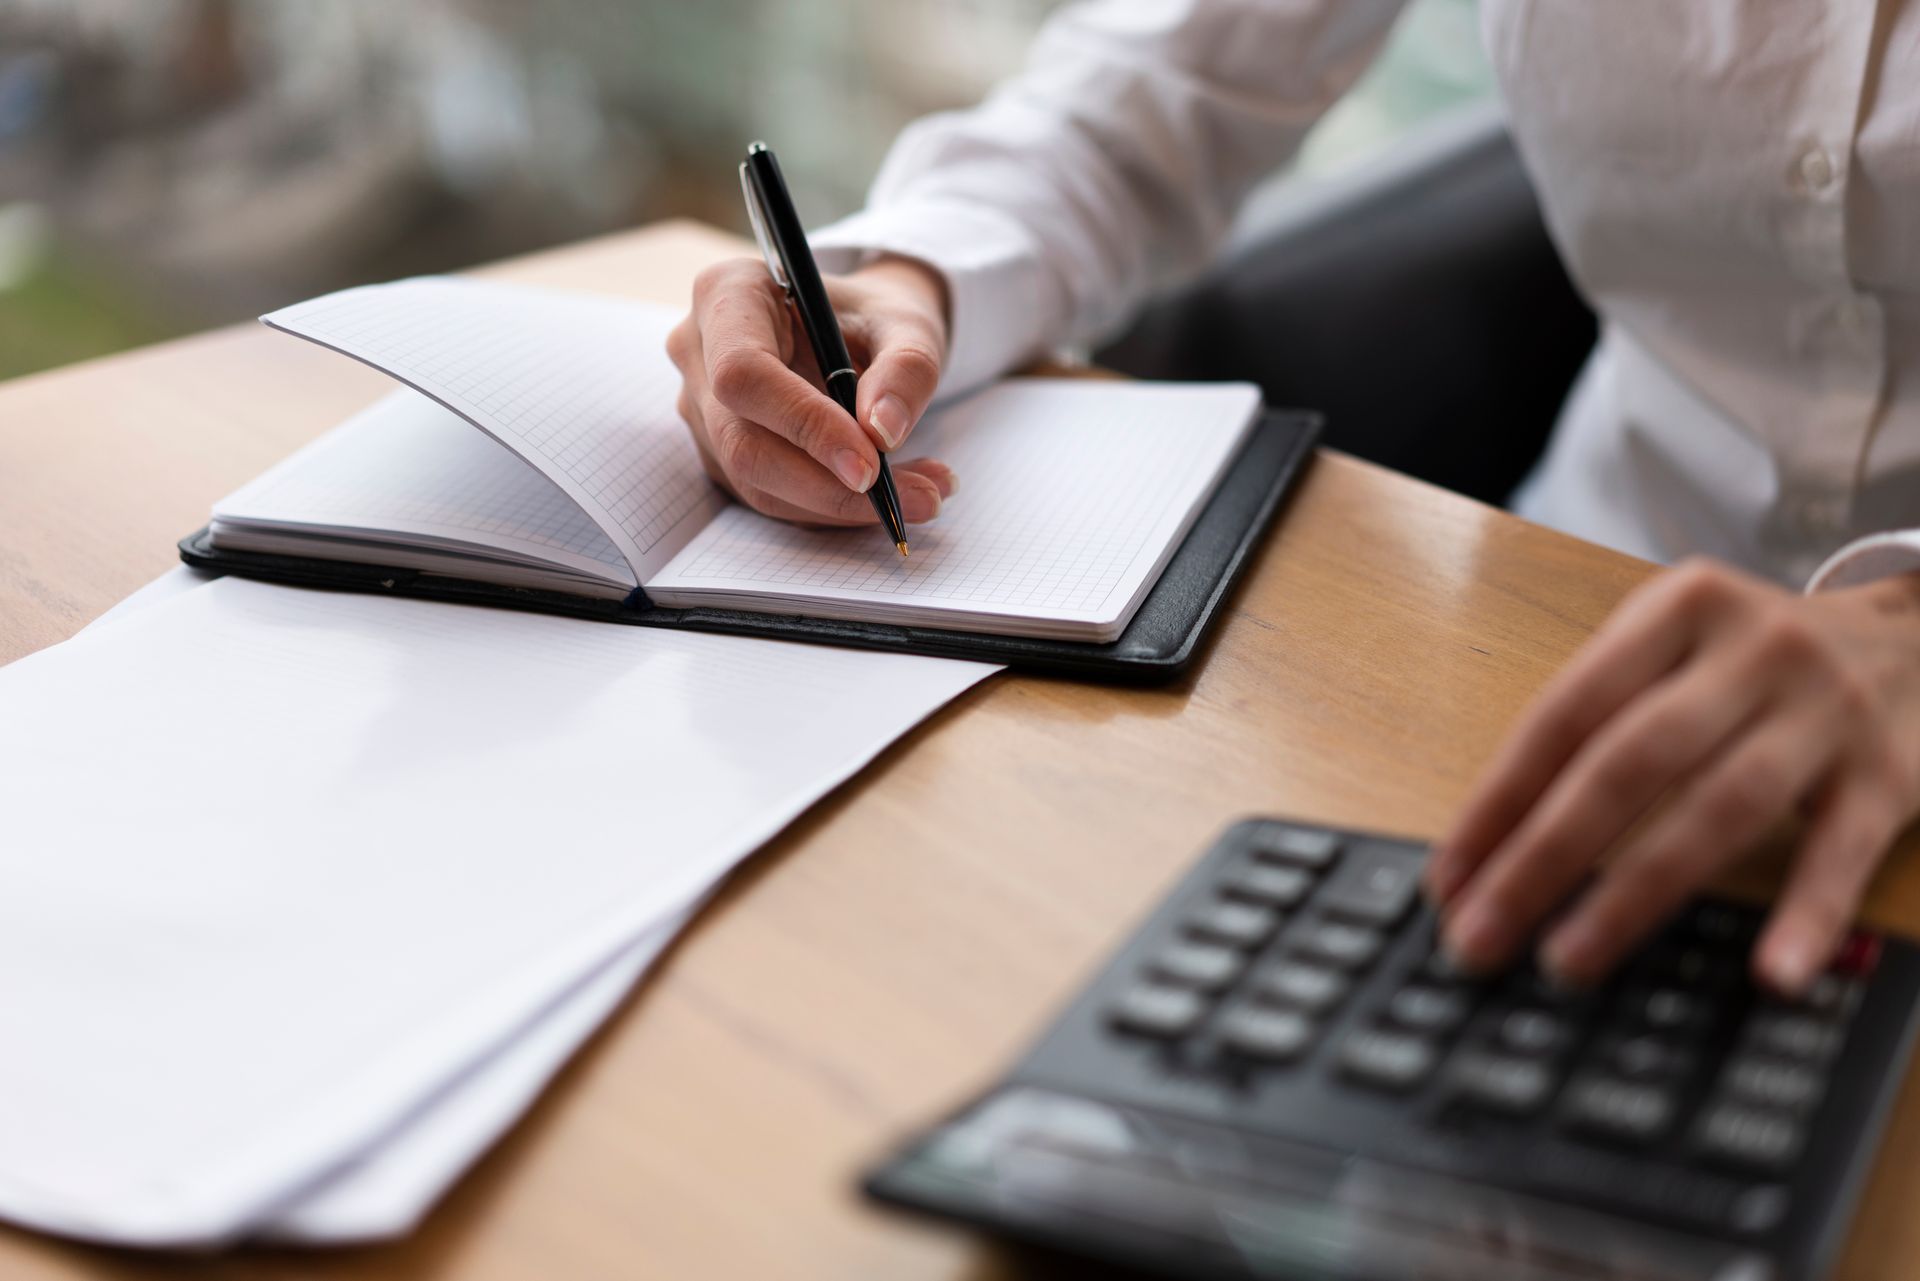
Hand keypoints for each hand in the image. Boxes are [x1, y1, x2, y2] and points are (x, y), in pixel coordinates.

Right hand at [666, 255, 955, 525]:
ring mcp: (701, 408)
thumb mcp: (908, 325)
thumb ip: (906, 368)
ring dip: (842, 504)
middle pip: (743, 443)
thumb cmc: (873, 317)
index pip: (744, 373)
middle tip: (917, 497)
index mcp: (727, 294)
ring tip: (925, 494)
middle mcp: (697, 351)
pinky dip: (835, 506)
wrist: (855, 331)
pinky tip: (892, 494)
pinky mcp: (719, 452)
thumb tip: (884, 432)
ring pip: (757, 481)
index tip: (871, 465)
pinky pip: (770, 496)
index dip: (804, 424)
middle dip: (830, 485)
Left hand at [1427, 559, 1919, 994]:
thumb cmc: (1760, 664)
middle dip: (1542, 858)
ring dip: (1635, 894)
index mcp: (1675, 612)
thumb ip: (1600, 724)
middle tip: (1481, 936)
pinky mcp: (1892, 775)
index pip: (1564, 715)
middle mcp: (1751, 652)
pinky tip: (1771, 973)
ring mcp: (1825, 712)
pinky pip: (1840, 853)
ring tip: (1570, 961)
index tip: (1447, 879)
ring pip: (1717, 809)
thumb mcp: (1679, 651)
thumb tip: (1493, 846)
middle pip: (1627, 763)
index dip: (1498, 802)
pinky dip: (1805, 917)